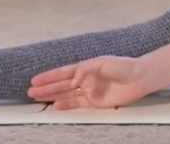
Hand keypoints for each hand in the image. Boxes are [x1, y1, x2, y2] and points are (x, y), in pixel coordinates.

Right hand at [27, 54, 159, 109]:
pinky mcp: (95, 101)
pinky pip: (77, 103)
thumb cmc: (123, 66)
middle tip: (30, 92)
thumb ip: (86, 70)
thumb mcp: (102, 63)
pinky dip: (66, 104)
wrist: (139, 77)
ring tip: (38, 98)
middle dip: (46, 88)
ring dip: (52, 96)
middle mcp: (85, 79)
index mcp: (85, 67)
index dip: (49, 76)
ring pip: (66, 94)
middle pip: (61, 84)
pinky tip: (56, 105)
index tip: (35, 79)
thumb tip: (73, 79)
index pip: (63, 72)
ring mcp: (89, 90)